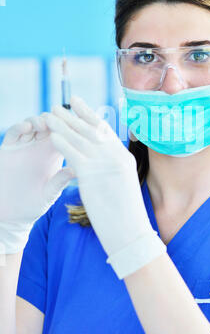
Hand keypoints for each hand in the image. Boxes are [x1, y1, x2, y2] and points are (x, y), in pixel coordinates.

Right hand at [0, 115, 73, 253]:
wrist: (11, 214)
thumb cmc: (35, 204)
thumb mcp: (50, 193)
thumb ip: (60, 181)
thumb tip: (75, 170)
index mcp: (54, 154)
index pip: (64, 135)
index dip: (69, 127)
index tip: (76, 121)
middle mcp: (40, 147)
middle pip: (49, 125)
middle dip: (54, 119)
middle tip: (58, 119)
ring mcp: (24, 146)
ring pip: (32, 125)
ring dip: (38, 120)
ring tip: (43, 123)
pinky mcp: (8, 148)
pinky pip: (14, 133)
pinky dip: (20, 127)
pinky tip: (27, 128)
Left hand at [45, 96, 165, 277]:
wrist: (131, 232)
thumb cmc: (126, 214)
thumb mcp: (123, 184)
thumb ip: (111, 168)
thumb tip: (97, 161)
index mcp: (123, 157)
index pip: (104, 130)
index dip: (89, 115)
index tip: (78, 104)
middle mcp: (115, 156)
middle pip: (90, 130)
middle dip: (72, 115)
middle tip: (58, 105)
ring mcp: (104, 164)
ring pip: (79, 138)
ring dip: (62, 125)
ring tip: (48, 114)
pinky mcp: (92, 175)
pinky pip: (73, 154)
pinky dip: (62, 143)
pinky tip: (52, 135)